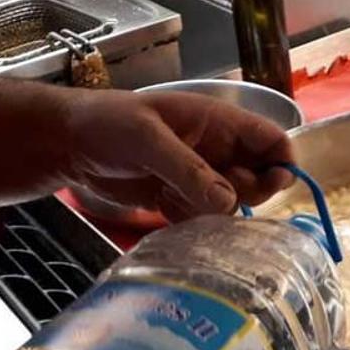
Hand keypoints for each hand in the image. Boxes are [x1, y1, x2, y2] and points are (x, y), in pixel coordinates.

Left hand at [60, 90, 294, 220]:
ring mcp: (198, 178)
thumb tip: (229, 203)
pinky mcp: (178, 200)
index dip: (281, 163)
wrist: (68, 144)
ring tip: (177, 201)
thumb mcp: (148, 139)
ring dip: (215, 213)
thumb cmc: (108, 124)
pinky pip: (204, 220)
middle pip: (260, 179)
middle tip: (215, 198)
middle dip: (246, 194)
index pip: (272, 141)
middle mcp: (216, 151)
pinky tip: (167, 212)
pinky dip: (194, 225)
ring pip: (233, 205)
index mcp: (219, 123)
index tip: (272, 186)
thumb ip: (189, 170)